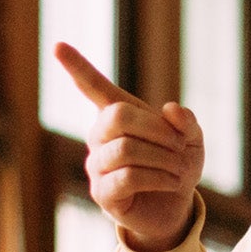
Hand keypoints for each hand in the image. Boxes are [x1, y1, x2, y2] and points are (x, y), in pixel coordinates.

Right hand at [53, 44, 203, 251]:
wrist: (176, 206)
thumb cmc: (178, 165)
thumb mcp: (192, 139)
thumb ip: (186, 122)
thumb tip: (170, 109)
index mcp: (117, 114)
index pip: (93, 86)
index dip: (77, 66)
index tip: (58, 45)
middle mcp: (99, 136)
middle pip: (117, 116)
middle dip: (156, 129)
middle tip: (180, 146)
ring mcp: (97, 165)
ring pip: (126, 149)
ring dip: (163, 158)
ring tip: (179, 169)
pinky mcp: (102, 193)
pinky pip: (129, 177)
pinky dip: (159, 178)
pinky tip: (171, 183)